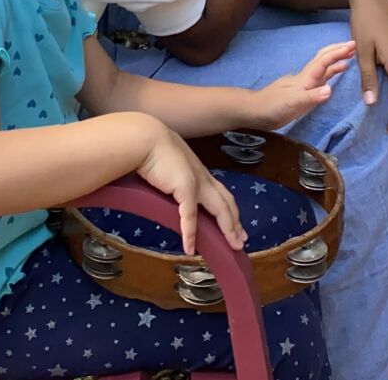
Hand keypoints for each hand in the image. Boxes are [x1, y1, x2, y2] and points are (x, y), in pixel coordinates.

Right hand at [136, 120, 245, 254]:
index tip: (237, 225)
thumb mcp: (168, 168)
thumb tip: (169, 191)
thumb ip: (174, 181)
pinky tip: (190, 249)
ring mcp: (197, 184)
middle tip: (241, 241)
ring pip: (220, 210)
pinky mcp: (185, 189)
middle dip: (236, 223)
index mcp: (200, 173)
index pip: (222, 194)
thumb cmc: (152, 151)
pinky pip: (190, 217)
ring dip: (227, 229)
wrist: (146, 139)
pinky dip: (190, 234)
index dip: (231, 210)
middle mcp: (204, 179)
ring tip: (232, 247)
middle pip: (227, 204)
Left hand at [245, 41, 355, 128]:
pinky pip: (320, 79)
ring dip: (335, 61)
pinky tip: (333, 78)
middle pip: (323, 59)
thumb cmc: (272, 107)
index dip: (337, 53)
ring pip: (323, 68)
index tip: (352, 45)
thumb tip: (330, 90)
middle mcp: (306, 78)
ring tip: (350, 56)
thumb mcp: (292, 103)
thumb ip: (311, 97)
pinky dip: (329, 75)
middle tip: (354, 44)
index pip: (324, 61)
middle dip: (338, 50)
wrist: (255, 112)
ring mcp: (304, 84)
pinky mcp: (303, 92)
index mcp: (305, 78)